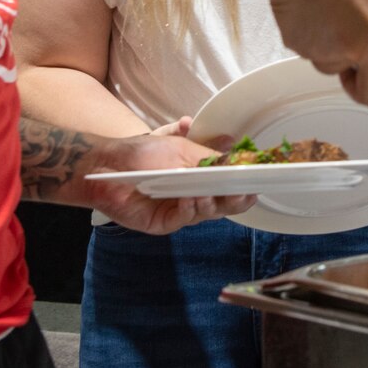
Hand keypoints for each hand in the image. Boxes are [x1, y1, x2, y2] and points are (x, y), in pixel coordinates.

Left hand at [80, 118, 255, 236]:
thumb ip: (206, 151)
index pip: (231, 185)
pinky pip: (184, 218)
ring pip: (207, 212)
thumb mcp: (179, 146)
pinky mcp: (164, 223)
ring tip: (212, 191)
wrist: (108, 164)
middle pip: (225, 204)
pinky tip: (189, 198)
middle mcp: (195, 196)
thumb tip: (233, 144)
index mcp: (202, 178)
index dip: (245, 183)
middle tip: (244, 192)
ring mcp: (181, 211)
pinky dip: (190, 208)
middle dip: (236, 198)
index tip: (259, 178)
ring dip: (212, 201)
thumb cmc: (142, 152)